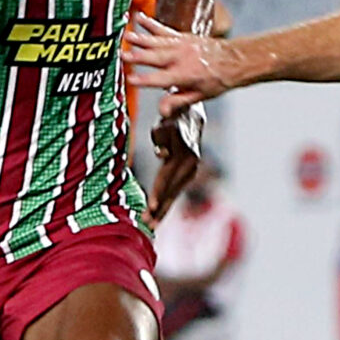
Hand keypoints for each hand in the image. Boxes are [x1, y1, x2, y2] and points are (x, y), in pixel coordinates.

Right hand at [125, 12, 237, 110]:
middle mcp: (181, 58)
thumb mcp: (198, 96)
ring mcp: (181, 45)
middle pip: (155, 57)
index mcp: (184, 75)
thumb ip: (177, 101)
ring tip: (126, 36)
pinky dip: (151, 24)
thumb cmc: (217, 80)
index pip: (160, 79)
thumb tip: (162, 110)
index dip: (144, 80)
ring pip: (157, 42)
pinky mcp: (182, 36)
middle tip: (122, 54)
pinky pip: (163, 29)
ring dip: (140, 39)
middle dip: (138, 56)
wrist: (233, 60)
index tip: (130, 80)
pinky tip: (139, 18)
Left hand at [145, 101, 204, 225]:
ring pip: (175, 193)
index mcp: (183, 152)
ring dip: (163, 209)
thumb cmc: (170, 118)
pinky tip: (160, 215)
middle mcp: (190, 162)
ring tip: (151, 225)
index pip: (166, 177)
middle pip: (171, 189)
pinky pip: (177, 190)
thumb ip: (161, 136)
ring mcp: (192, 168)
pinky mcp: (190, 172)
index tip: (151, 207)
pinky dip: (168, 202)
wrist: (190, 115)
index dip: (158, 193)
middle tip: (147, 224)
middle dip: (159, 208)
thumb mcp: (163, 124)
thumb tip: (161, 154)